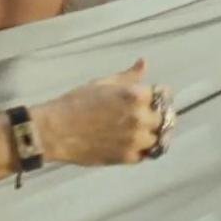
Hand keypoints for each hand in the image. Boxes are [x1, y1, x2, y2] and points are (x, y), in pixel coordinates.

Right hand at [32, 59, 170, 165]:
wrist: (56, 131)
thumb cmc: (76, 103)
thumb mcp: (103, 84)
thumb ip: (128, 76)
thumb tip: (144, 63)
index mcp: (135, 96)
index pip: (163, 96)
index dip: (158, 96)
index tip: (151, 99)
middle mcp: (140, 118)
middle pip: (164, 118)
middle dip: (156, 115)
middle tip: (144, 116)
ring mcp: (136, 140)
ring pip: (157, 138)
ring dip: (150, 134)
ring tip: (135, 131)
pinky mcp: (128, 157)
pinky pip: (145, 154)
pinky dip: (140, 149)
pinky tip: (128, 143)